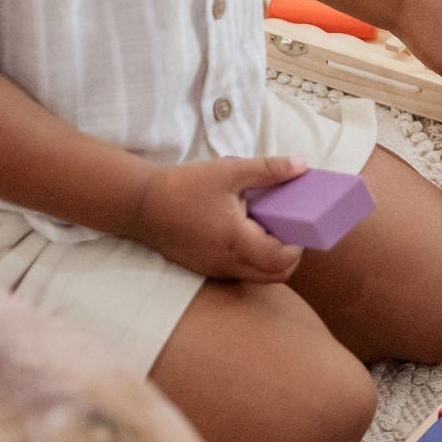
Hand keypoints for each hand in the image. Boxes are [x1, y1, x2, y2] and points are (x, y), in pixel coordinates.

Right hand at [129, 156, 308, 281]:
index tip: (301, 225)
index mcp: (236, 240)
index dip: (298, 246)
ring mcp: (216, 269)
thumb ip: (268, 169)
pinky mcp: (206, 269)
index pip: (282, 259)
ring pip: (258, 277)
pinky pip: (240, 273)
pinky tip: (249, 235)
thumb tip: (302, 165)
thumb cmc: (184, 186)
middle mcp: (228, 262)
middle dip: (291, 257)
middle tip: (291, 230)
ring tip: (271, 231)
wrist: (140, 204)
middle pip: (276, 276)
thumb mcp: (229, 171)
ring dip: (273, 260)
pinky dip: (254, 261)